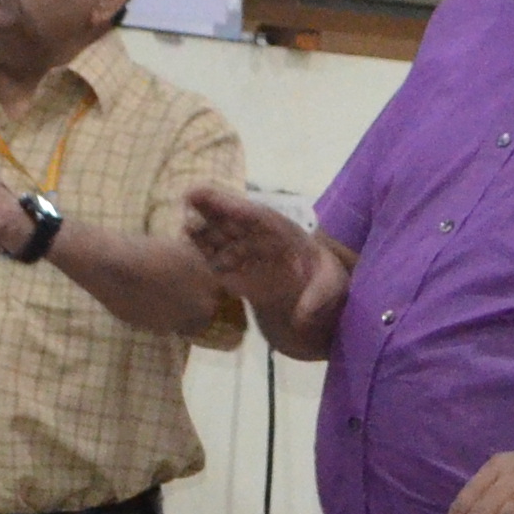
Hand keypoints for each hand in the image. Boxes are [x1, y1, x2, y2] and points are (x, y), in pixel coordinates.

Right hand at [179, 182, 321, 312]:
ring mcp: (247, 253)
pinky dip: (202, 255)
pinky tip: (187, 251)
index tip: (215, 196)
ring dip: (202, 232)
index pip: (256, 216)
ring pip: (221, 238)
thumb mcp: (330, 287)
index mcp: (283, 232)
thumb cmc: (326, 281)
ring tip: (183, 228)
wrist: (318, 292)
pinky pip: (217, 260)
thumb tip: (302, 316)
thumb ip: (317, 297)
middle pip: (233, 220)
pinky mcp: (238, 272)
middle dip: (211, 209)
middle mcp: (260, 237)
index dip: (233, 205)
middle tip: (187, 198)